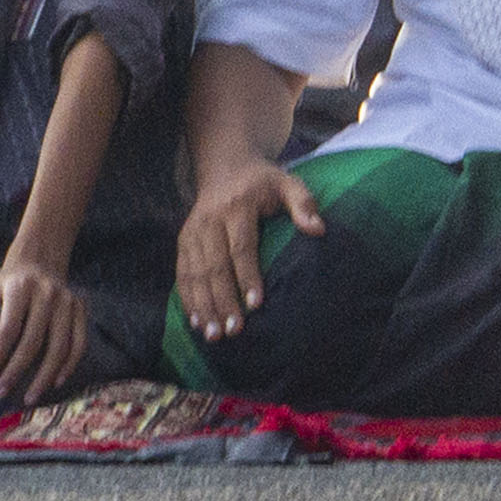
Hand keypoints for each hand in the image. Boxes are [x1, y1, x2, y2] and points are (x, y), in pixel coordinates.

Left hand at [0, 258, 89, 405]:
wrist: (38, 264)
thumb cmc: (1, 283)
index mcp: (21, 287)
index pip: (10, 326)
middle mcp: (48, 293)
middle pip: (34, 340)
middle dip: (17, 370)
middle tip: (1, 392)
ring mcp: (68, 302)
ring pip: (60, 346)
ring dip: (45, 376)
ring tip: (29, 397)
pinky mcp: (81, 310)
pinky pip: (79, 343)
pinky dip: (69, 365)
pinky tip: (55, 382)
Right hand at [174, 156, 322, 342]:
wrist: (225, 166)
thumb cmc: (264, 181)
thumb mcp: (288, 182)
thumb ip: (303, 203)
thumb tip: (319, 229)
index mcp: (236, 207)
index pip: (241, 247)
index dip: (247, 276)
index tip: (256, 303)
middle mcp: (209, 220)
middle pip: (214, 266)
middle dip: (223, 300)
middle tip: (233, 330)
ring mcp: (192, 232)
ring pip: (195, 274)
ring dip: (203, 306)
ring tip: (214, 334)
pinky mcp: (183, 241)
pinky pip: (182, 273)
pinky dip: (187, 298)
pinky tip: (196, 321)